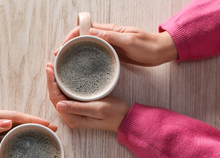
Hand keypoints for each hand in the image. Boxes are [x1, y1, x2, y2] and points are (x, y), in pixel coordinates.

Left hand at [0, 109, 57, 148]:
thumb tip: (8, 122)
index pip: (16, 116)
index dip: (33, 120)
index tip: (47, 124)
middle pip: (19, 118)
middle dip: (36, 122)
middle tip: (53, 129)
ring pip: (15, 123)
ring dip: (30, 126)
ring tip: (44, 133)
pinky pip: (8, 129)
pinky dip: (19, 131)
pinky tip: (24, 137)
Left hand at [46, 63, 128, 131]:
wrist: (124, 118)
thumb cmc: (114, 114)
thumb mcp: (97, 109)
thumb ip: (78, 108)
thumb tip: (59, 105)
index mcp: (72, 118)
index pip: (56, 98)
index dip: (51, 83)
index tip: (50, 69)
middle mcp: (70, 116)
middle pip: (55, 96)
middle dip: (51, 81)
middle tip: (50, 65)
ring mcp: (74, 112)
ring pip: (60, 95)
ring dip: (56, 82)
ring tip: (53, 68)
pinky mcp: (79, 107)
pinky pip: (67, 95)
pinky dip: (63, 85)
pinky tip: (63, 76)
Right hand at [54, 23, 177, 65]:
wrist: (161, 52)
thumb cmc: (148, 46)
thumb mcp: (130, 40)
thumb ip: (111, 36)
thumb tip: (91, 32)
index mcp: (110, 30)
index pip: (85, 29)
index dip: (71, 36)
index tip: (62, 47)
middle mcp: (107, 36)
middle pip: (83, 37)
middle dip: (69, 45)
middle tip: (59, 57)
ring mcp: (110, 45)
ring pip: (88, 46)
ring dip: (76, 52)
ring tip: (66, 62)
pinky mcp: (113, 53)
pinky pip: (96, 54)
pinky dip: (86, 58)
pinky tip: (82, 66)